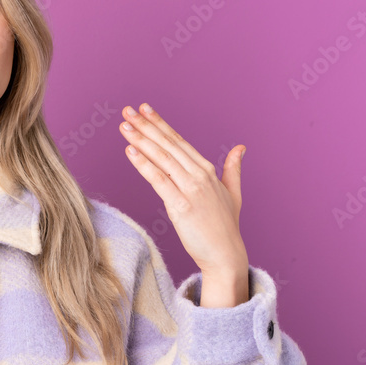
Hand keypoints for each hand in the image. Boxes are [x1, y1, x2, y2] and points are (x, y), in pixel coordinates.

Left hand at [118, 103, 248, 279]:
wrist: (225, 254)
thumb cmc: (225, 226)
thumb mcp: (233, 193)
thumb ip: (232, 169)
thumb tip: (240, 148)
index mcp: (206, 170)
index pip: (178, 141)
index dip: (160, 124)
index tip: (145, 110)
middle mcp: (199, 175)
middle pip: (168, 145)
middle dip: (146, 126)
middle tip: (128, 110)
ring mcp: (190, 189)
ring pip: (162, 158)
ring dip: (142, 140)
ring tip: (125, 125)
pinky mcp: (181, 206)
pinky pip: (159, 180)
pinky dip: (144, 164)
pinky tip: (130, 151)